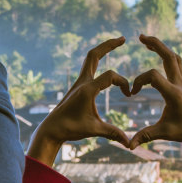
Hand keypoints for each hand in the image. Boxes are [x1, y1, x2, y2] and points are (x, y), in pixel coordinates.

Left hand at [28, 37, 130, 166]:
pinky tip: (104, 61)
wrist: (51, 129)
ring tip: (116, 43)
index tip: (128, 95)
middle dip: (109, 45)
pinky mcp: (77, 86)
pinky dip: (98, 60)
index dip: (123, 83)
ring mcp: (79, 82)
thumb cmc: (71, 129)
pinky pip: (89, 67)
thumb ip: (113, 133)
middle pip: (95, 55)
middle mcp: (82, 82)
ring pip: (90, 58)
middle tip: (123, 38)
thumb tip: (129, 144)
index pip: (111, 76)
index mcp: (87, 89)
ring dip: (103, 50)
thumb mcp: (94, 130)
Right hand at [126, 34, 181, 176]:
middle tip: (140, 36)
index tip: (132, 94)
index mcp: (173, 93)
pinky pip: (176, 64)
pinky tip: (159, 56)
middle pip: (168, 56)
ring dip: (161, 47)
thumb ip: (146, 136)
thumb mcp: (165, 133)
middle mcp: (179, 83)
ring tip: (147, 41)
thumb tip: (128, 146)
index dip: (138, 81)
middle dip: (155, 44)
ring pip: (174, 57)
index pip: (153, 75)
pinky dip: (166, 56)